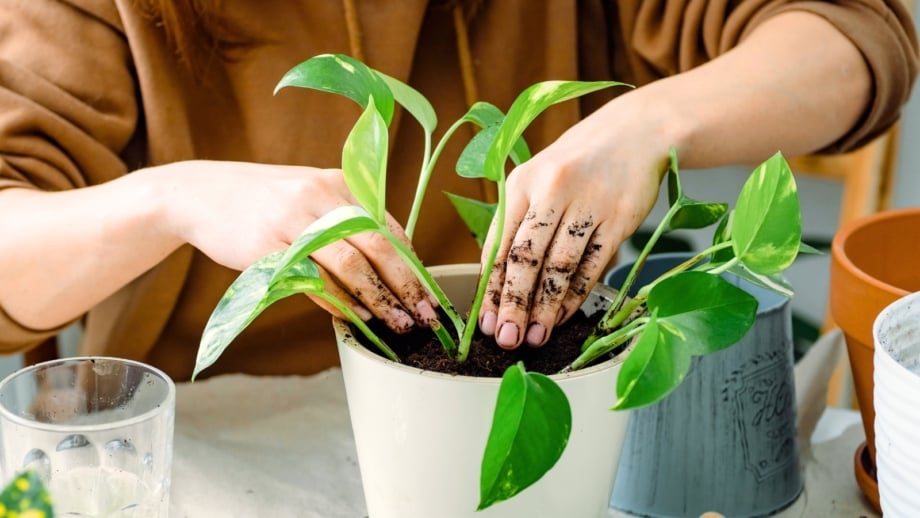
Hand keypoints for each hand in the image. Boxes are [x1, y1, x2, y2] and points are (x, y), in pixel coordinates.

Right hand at [156, 160, 435, 332]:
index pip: (389, 227)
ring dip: (376, 300)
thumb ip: (350, 223)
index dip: (414, 264)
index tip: (430, 294)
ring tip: (396, 324)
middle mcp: (321, 195)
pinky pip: (312, 281)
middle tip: (425, 316)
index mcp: (341, 183)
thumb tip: (396, 265)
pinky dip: (336, 302)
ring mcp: (293, 220)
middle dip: (406, 286)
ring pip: (348, 266)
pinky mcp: (266, 246)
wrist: (202, 194)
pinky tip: (353, 318)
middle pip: (377, 245)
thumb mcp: (313, 197)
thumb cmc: (267, 202)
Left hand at [477, 98, 669, 348]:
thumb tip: (497, 282)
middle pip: (526, 258)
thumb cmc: (577, 163)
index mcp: (521, 182)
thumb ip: (518, 223)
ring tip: (534, 337)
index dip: (490, 288)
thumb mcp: (538, 179)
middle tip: (506, 339)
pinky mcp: (619, 219)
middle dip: (514, 305)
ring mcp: (588, 204)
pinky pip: (593, 265)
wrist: (636, 132)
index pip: (498, 244)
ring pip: (559, 267)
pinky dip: (575, 294)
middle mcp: (551, 191)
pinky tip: (562, 316)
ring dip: (545, 308)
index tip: (484, 322)